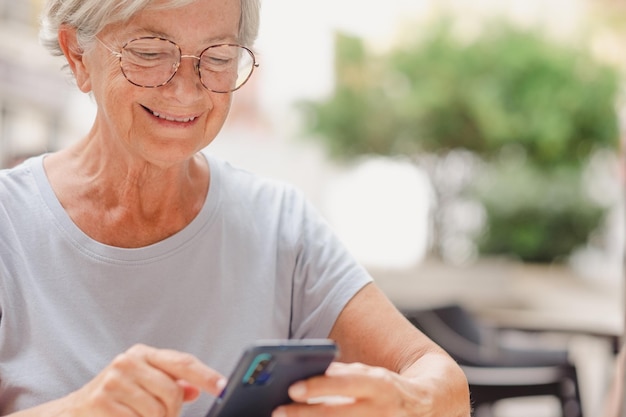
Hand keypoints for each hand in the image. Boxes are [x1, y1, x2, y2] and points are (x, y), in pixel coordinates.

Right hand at [62, 344, 224, 416]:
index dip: (207, 375)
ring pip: (157, 411)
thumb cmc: (115, 396)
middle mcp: (128, 361)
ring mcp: (114, 380)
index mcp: (143, 353)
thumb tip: (196, 389)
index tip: (224, 387)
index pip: (183, 362)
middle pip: (172, 392)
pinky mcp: (102, 401)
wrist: (72, 411)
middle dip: (173, 412)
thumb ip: (171, 383)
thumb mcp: (143, 382)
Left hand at [272, 362, 438, 416]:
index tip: (292, 388)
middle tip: (277, 411)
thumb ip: (345, 375)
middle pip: (339, 415)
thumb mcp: (372, 374)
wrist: (431, 406)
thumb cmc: (389, 388)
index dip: (319, 386)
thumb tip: (312, 374)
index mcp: (381, 385)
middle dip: (306, 416)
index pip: (346, 384)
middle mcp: (383, 410)